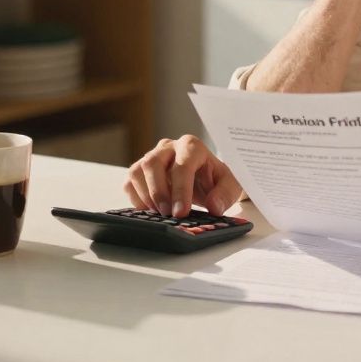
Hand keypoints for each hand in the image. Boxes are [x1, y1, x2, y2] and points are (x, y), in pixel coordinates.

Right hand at [123, 135, 242, 217]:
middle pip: (153, 163)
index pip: (182, 165)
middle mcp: (169, 147)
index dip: (180, 190)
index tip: (181, 212)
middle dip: (159, 192)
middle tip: (168, 214)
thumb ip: (225, 194)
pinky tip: (150, 210)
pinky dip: (136, 199)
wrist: (207, 178)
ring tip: (160, 214)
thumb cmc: (216, 180)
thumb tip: (213, 206)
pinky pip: (130, 182)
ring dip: (146, 196)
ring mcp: (153, 156)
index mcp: (192, 146)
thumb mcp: (230, 185)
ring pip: (137, 171)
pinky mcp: (141, 170)